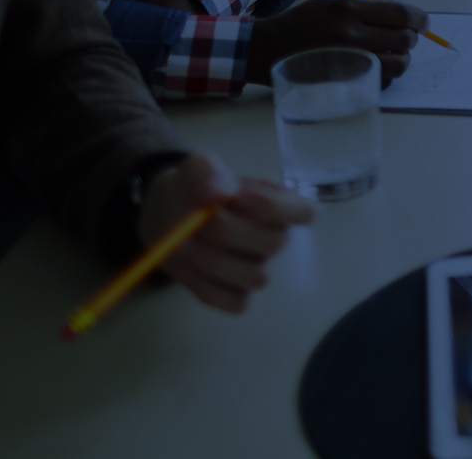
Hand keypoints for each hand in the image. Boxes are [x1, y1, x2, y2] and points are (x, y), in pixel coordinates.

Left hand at [139, 153, 314, 312]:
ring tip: (188, 245)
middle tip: (199, 221)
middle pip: (274, 243)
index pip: (303, 211)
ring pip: (256, 278)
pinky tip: (190, 270)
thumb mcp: (195, 168)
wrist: (168, 216)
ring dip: (215, 262)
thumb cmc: (193, 189)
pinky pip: (235, 303)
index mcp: (276, 201)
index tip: (237, 198)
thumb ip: (207, 171)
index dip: (273, 208)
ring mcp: (256, 267)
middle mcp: (273, 236)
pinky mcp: (236, 294)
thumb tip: (222, 191)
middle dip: (230, 232)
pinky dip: (208, 288)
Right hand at [246, 0, 426, 86]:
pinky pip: (383, 81)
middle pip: (405, 39)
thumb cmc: (303, 21)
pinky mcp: (346, 81)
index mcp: (350, 9)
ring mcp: (350, 61)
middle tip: (407, 36)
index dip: (419, 18)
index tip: (422, 21)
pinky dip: (387, 75)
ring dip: (402, 58)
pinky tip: (376, 66)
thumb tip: (401, 4)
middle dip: (412, 37)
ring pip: (400, 63)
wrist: (269, 48)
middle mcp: (353, 35)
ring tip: (393, 53)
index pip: (402, 13)